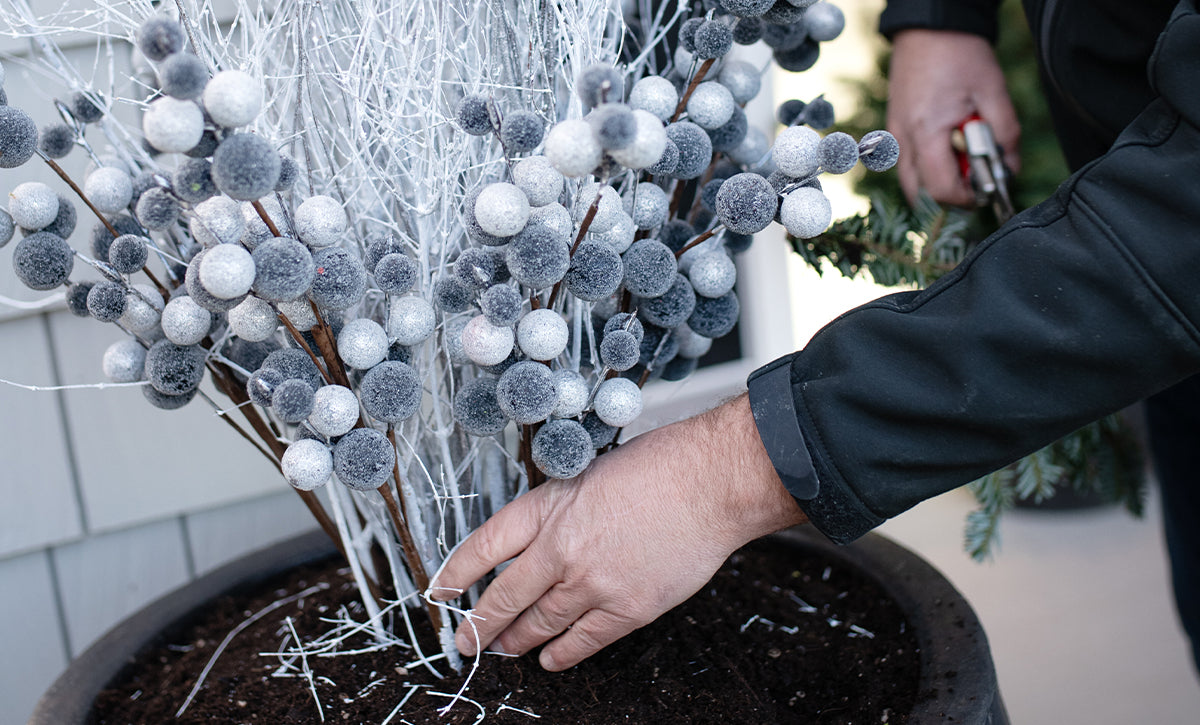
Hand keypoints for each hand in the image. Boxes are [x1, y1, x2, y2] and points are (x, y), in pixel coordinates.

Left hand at [430, 393, 806, 670]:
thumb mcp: (588, 472)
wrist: (710, 482)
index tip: (440, 592)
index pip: (483, 546)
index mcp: (548, 507)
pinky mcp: (628, 607)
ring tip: (501, 651)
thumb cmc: (659, 467)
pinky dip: (562, 654)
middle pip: (504, 595)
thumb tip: (538, 545)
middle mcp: (561, 547)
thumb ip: (559, 510)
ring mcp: (593, 581)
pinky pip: (584, 641)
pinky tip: (549, 660)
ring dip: (515, 641)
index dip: (456, 573)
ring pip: (539, 623)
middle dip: (479, 624)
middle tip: (465, 641)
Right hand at [888, 29, 1020, 205]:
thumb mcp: (994, 92)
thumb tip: (1009, 171)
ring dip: (936, 184)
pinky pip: (906, 164)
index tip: (986, 189)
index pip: (942, 190)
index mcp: (928, 132)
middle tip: (973, 180)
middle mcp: (904, 140)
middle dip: (950, 196)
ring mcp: (894, 136)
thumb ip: (1005, 135)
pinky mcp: (893, 129)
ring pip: (910, 183)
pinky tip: (945, 150)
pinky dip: (925, 169)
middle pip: (921, 195)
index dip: (967, 198)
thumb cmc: (961, 56)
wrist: (930, 28)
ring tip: (961, 163)